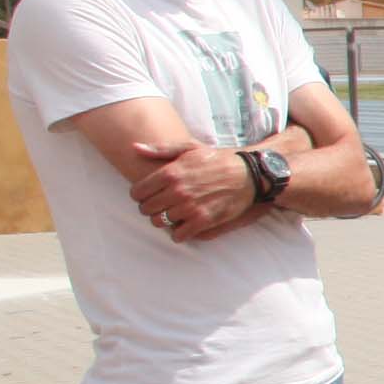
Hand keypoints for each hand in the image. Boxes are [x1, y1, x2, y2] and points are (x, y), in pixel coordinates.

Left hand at [125, 138, 257, 242]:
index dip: (140, 195)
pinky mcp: (204, 220)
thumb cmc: (217, 160)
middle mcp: (177, 191)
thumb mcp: (190, 148)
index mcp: (170, 173)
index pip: (137, 192)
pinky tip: (184, 225)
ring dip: (163, 220)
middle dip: (150, 208)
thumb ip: (160, 149)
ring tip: (173, 214)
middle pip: (146, 209)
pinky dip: (179, 233)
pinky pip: (179, 235)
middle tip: (160, 206)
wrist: (249, 173)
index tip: (148, 195)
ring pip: (159, 223)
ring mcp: (190, 207)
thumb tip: (134, 148)